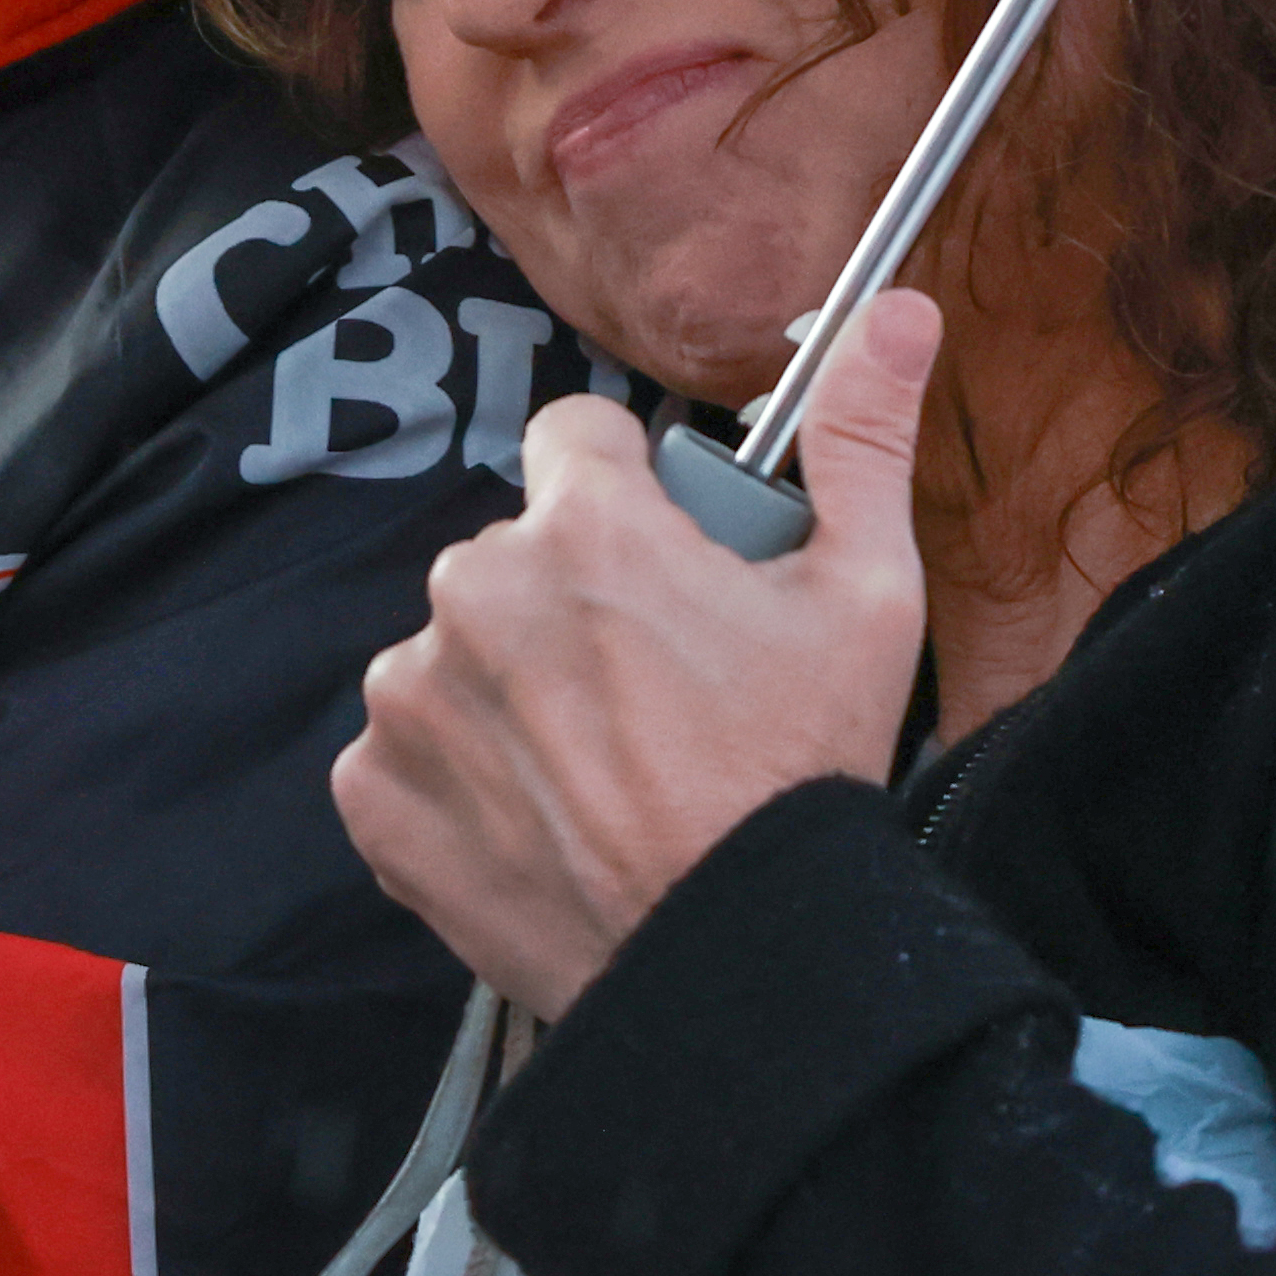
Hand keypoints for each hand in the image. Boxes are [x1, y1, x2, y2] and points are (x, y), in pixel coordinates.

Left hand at [334, 291, 939, 1017]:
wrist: (731, 964)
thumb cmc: (800, 779)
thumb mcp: (867, 598)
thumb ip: (862, 436)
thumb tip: (901, 311)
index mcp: (586, 531)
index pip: (576, 438)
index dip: (629, 491)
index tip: (667, 560)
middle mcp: (476, 595)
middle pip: (519, 555)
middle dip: (575, 602)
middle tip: (658, 691)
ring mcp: (412, 698)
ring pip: (460, 649)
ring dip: (513, 688)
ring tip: (603, 767)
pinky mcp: (374, 793)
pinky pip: (408, 749)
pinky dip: (460, 776)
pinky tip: (541, 818)